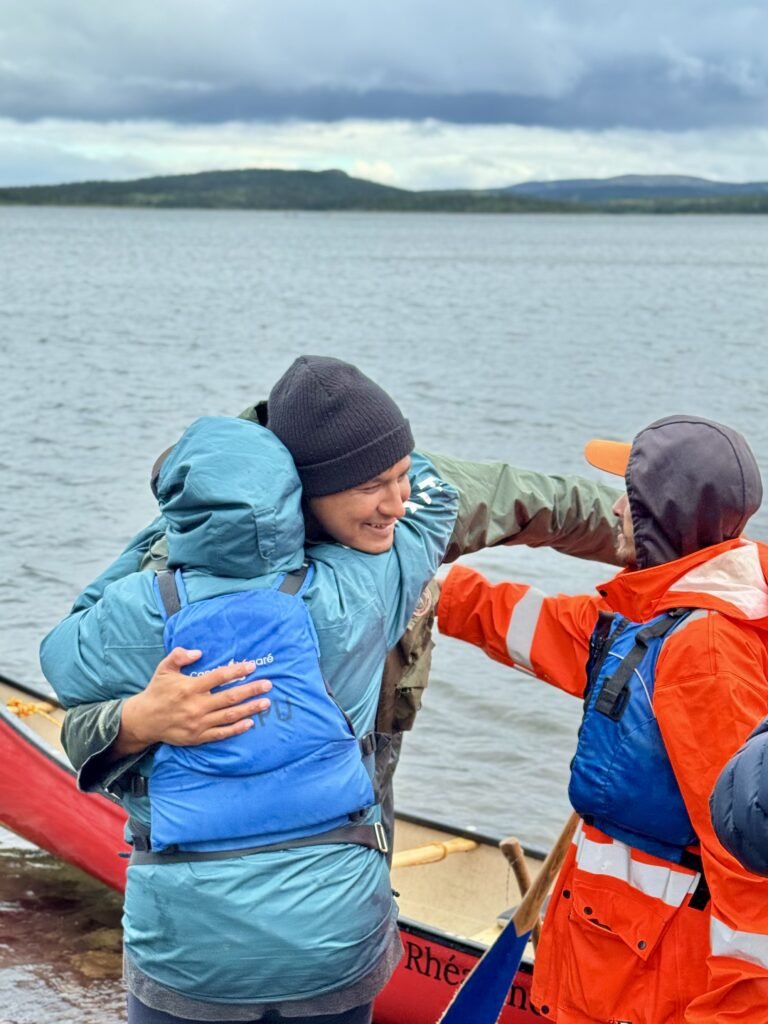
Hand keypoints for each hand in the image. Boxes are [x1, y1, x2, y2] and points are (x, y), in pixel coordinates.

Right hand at [114, 647, 271, 755]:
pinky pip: (221, 733)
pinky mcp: (198, 737)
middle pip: (230, 697)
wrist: (144, 720)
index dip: (236, 671)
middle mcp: (196, 706)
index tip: (252, 666)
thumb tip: (198, 651)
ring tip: (265, 703)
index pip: (218, 677)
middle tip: (268, 685)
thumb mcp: (164, 669)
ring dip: (250, 709)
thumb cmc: (157, 691)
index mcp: (189, 688)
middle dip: (251, 690)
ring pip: (229, 716)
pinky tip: (250, 723)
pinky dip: (236, 729)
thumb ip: (179, 656)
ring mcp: (198, 723)